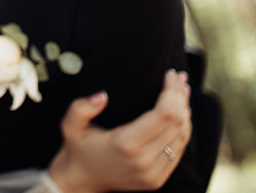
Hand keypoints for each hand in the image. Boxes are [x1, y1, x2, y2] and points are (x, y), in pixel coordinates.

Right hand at [47, 70, 191, 192]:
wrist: (81, 182)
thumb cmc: (77, 149)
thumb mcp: (70, 125)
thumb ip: (81, 108)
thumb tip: (103, 96)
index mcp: (125, 144)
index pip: (164, 114)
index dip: (172, 92)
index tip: (170, 74)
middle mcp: (143, 161)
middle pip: (177, 123)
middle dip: (180, 96)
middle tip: (179, 77)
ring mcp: (153, 173)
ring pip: (182, 136)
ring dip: (185, 111)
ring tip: (182, 90)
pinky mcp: (157, 179)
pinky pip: (178, 150)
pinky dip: (183, 129)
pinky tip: (181, 113)